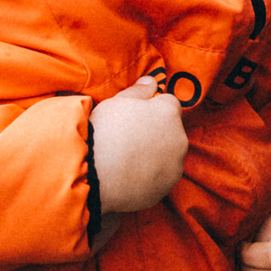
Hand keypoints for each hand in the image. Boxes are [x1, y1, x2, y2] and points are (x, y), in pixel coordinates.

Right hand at [91, 77, 186, 214]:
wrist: (91, 173)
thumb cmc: (102, 131)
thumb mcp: (117, 102)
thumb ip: (139, 91)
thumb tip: (151, 81)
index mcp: (168, 113)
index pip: (169, 104)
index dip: (152, 109)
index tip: (134, 117)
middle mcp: (179, 139)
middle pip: (171, 131)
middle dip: (156, 132)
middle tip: (128, 139)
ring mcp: (174, 166)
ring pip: (167, 156)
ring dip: (154, 156)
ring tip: (125, 159)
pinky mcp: (164, 189)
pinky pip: (159, 178)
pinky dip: (148, 177)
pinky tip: (127, 176)